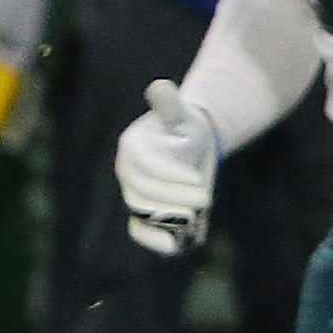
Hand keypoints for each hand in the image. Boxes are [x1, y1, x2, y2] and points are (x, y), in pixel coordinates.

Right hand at [116, 80, 219, 255]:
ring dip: (171, 218)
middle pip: (144, 192)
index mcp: (131, 148)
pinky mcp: (143, 212)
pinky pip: (140, 230)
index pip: (146, 167)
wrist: (190, 145)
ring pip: (144, 212)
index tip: (198, 179)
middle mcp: (126, 172)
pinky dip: (156, 240)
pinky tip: (176, 246)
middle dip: (176, 198)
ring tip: (197, 216)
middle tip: (206, 198)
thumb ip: (170, 105)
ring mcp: (133, 193)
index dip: (171, 176)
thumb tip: (159, 86)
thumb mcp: (183, 113)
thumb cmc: (186, 127)